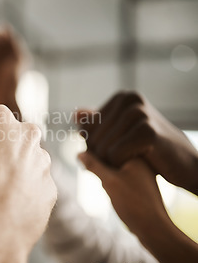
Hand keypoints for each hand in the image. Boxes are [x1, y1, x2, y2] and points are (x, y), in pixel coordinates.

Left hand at [77, 91, 197, 194]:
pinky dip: (122, 165)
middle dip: (103, 158)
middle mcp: (129, 98)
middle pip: (91, 139)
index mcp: (121, 97)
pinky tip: (140, 163)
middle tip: (127, 159)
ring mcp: (138, 112)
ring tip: (134, 160)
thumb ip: (100, 123)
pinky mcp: (147, 130)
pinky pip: (113, 155)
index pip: (85, 130)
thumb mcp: (124, 134)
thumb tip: (76, 113)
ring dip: (113, 164)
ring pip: (100, 149)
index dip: (96, 149)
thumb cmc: (153, 150)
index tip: (120, 150)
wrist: (189, 165)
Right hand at [78, 153, 167, 234]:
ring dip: (107, 181)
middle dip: (102, 173)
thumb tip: (79, 153)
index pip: (108, 148)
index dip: (98, 160)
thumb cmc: (133, 203)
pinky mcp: (138, 186)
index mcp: (136, 155)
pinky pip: (119, 180)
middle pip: (109, 159)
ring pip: (113, 171)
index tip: (104, 176)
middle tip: (112, 187)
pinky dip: (113, 187)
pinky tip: (118, 197)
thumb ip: (93, 165)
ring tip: (116, 193)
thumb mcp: (109, 181)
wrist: (154, 229)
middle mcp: (141, 162)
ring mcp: (140, 174)